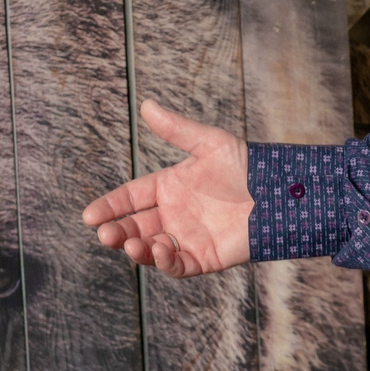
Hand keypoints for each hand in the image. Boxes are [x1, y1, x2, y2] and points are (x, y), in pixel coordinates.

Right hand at [79, 99, 252, 276]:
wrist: (279, 193)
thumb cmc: (247, 165)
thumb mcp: (210, 143)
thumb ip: (177, 130)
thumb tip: (147, 104)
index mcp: (169, 187)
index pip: (130, 198)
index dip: (110, 206)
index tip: (89, 216)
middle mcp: (173, 214)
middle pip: (135, 226)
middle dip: (117, 232)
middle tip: (104, 234)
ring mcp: (187, 237)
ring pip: (152, 249)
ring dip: (138, 249)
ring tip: (131, 244)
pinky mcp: (204, 258)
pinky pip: (178, 265)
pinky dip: (165, 262)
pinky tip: (158, 252)